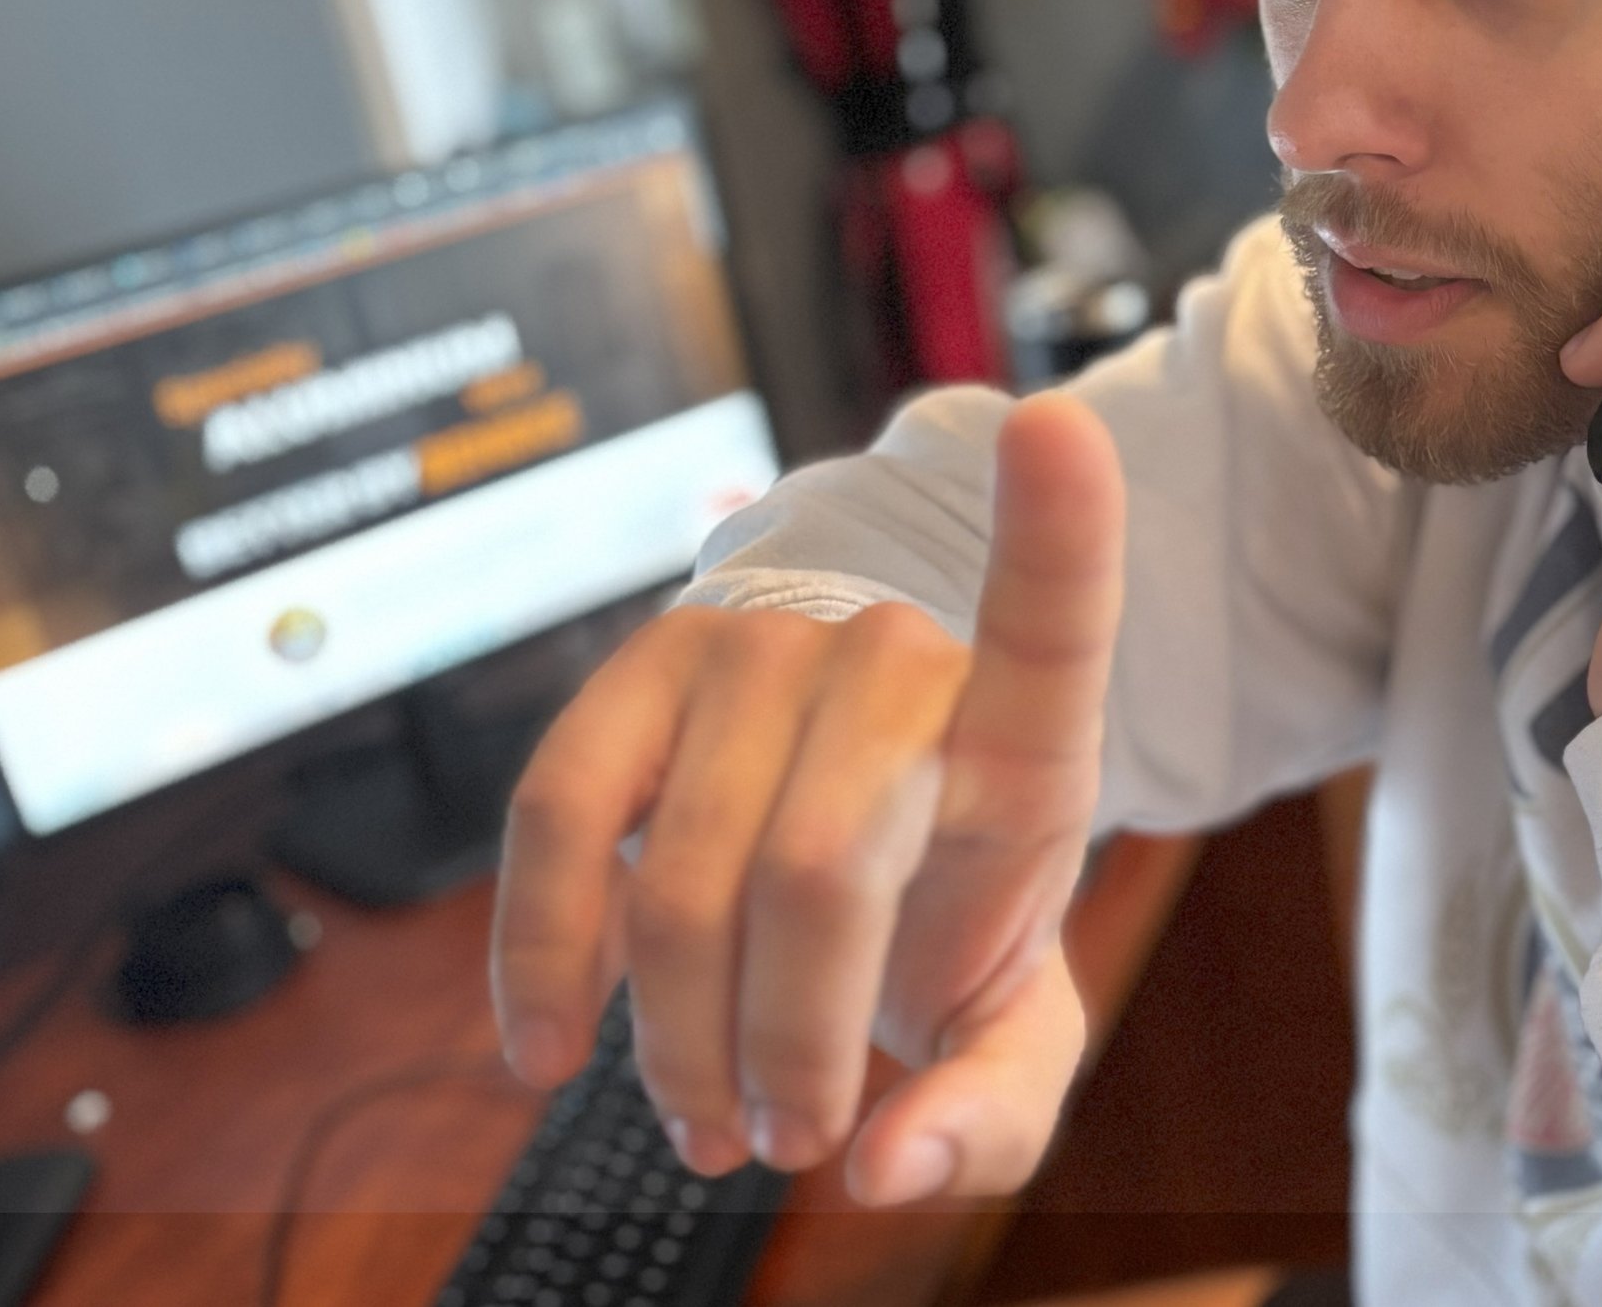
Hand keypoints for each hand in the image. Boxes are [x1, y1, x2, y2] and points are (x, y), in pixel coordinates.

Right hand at [489, 392, 1125, 1203]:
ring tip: (707, 1118)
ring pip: (685, 875)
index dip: (1059, 521)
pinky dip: (542, 956)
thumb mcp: (1010, 1018)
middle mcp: (892, 652)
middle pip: (818, 870)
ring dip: (677, 1042)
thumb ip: (992, 1113)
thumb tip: (890, 1171)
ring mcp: (759, 644)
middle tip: (790, 1135)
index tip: (1057, 430)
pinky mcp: (642, 667)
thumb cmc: (944, 908)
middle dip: (788, 1047)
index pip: (1053, 606)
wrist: (847, 827)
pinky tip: (546, 1048)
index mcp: (1023, 721)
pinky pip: (561, 818)